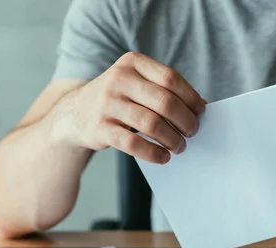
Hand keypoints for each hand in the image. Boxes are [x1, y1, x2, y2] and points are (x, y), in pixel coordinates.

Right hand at [52, 52, 205, 163]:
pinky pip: (133, 143)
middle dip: (185, 121)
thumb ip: (166, 91)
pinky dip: (153, 153)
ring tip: (179, 147)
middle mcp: (118, 78)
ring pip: (152, 124)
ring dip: (172, 139)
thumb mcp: (138, 84)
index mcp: (132, 62)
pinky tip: (163, 157)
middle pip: (165, 102)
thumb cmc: (119, 99)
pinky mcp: (100, 128)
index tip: (201, 112)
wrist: (75, 113)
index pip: (171, 78)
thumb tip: (201, 107)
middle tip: (192, 133)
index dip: (191, 98)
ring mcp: (107, 103)